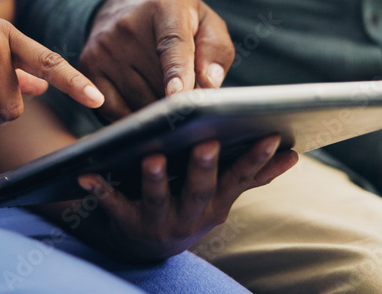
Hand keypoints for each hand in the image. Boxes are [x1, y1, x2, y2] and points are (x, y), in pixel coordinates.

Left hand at [76, 135, 296, 261]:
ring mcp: (159, 221)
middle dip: (203, 167)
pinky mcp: (127, 223)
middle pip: (199, 190)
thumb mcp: (223, 194)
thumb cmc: (190, 204)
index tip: (271, 135)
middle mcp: (191, 215)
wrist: (147, 245)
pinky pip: (112, 206)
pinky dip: (100, 191)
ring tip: (152, 156)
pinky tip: (87, 176)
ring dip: (155, 178)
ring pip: (157, 198)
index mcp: (216, 203)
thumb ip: (254, 175)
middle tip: (205, 142)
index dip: (255, 159)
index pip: (239, 178)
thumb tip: (294, 155)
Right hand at [81, 0, 233, 120]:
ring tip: (165, 94)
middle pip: (158, 82)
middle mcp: (128, 26)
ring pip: (139, 100)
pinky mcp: (89, 66)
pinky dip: (133, 116)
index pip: (172, 45)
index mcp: (164, 9)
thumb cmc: (173, 19)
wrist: (121, 5)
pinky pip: (114, 109)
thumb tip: (209, 84)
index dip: (177, 72)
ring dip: (158, 109)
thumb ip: (216, 50)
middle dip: (178, 101)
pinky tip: (144, 104)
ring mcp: (105, 48)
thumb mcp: (204, 21)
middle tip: (189, 98)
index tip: (179, 94)